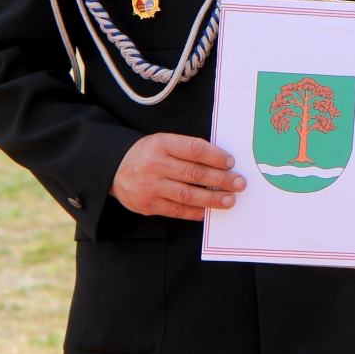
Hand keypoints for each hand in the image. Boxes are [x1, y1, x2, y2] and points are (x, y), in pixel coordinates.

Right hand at [110, 133, 245, 220]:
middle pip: (194, 173)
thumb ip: (188, 149)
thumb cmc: (149, 154)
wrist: (115, 169)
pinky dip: (195, 211)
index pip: (194, 149)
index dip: (215, 156)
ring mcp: (151, 187)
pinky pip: (177, 210)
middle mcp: (155, 165)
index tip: (231, 162)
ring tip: (229, 200)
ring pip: (187, 194)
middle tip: (239, 183)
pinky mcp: (148, 205)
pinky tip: (208, 211)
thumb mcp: (164, 142)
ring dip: (212, 198)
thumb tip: (220, 162)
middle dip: (220, 179)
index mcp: (161, 144)